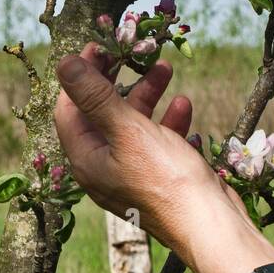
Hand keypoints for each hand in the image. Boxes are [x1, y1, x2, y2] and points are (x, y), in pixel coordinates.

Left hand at [53, 42, 233, 251]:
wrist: (210, 225)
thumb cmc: (166, 179)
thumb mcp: (128, 130)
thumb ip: (95, 96)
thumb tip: (63, 64)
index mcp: (86, 159)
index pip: (69, 109)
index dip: (79, 76)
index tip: (97, 47)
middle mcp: (104, 167)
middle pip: (101, 114)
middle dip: (117, 80)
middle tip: (129, 51)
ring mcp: (132, 173)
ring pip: (132, 125)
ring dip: (147, 95)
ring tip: (165, 68)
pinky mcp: (160, 177)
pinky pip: (157, 142)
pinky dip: (167, 121)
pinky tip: (184, 105)